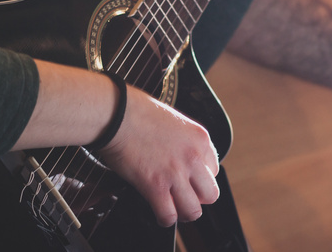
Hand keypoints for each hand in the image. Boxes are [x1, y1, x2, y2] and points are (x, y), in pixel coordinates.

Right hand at [97, 87, 219, 226]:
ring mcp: (175, 172)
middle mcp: (193, 157)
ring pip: (193, 211)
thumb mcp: (174, 121)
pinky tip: (159, 212)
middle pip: (211, 194)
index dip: (200, 178)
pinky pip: (169, 215)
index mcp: (200, 139)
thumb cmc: (137, 112)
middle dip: (198, 199)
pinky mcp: (155, 186)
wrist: (118, 114)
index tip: (190, 181)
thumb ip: (183, 141)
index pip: (214, 170)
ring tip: (173, 208)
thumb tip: (180, 156)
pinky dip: (165, 218)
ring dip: (183, 212)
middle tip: (184, 196)